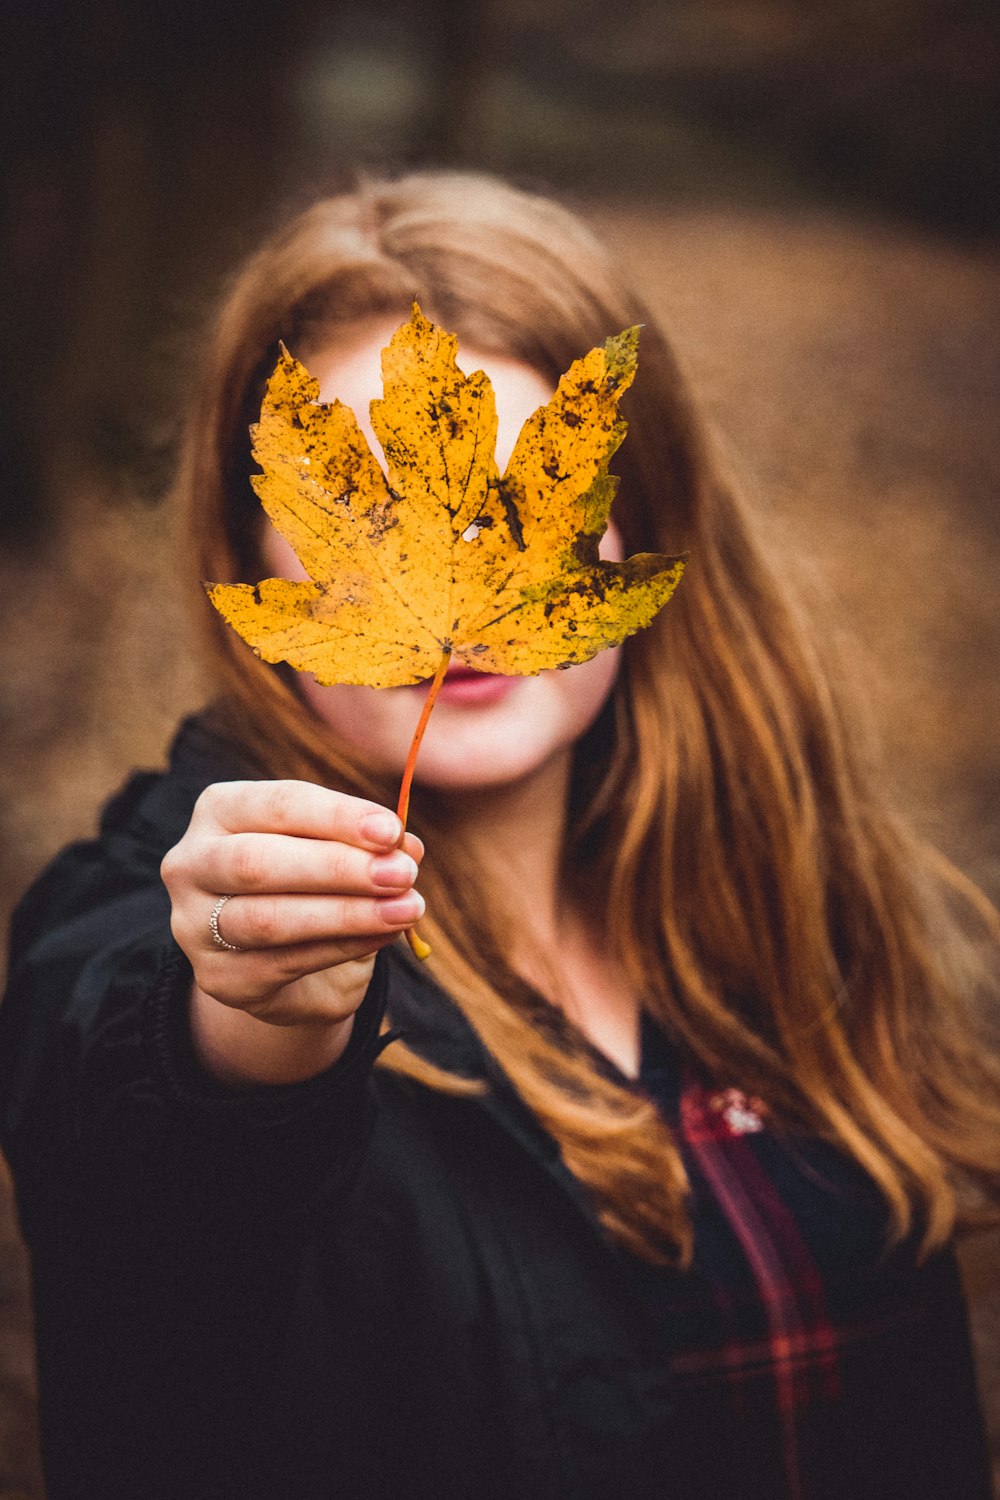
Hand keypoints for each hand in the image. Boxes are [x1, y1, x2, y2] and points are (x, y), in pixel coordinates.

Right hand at [160, 781, 423, 1081]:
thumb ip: (369, 845)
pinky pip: (284, 963)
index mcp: (220, 811)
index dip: (337, 816)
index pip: (278, 804)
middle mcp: (191, 864)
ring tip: (406, 910)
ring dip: (346, 914)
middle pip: (257, 862)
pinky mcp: (219, 978)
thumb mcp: (338, 851)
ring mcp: (195, 926)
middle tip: (402, 874)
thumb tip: (408, 846)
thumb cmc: (312, 883)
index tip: (393, 831)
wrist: (284, 961)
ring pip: (268, 919)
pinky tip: (384, 936)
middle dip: (337, 867)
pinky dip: (342, 948)